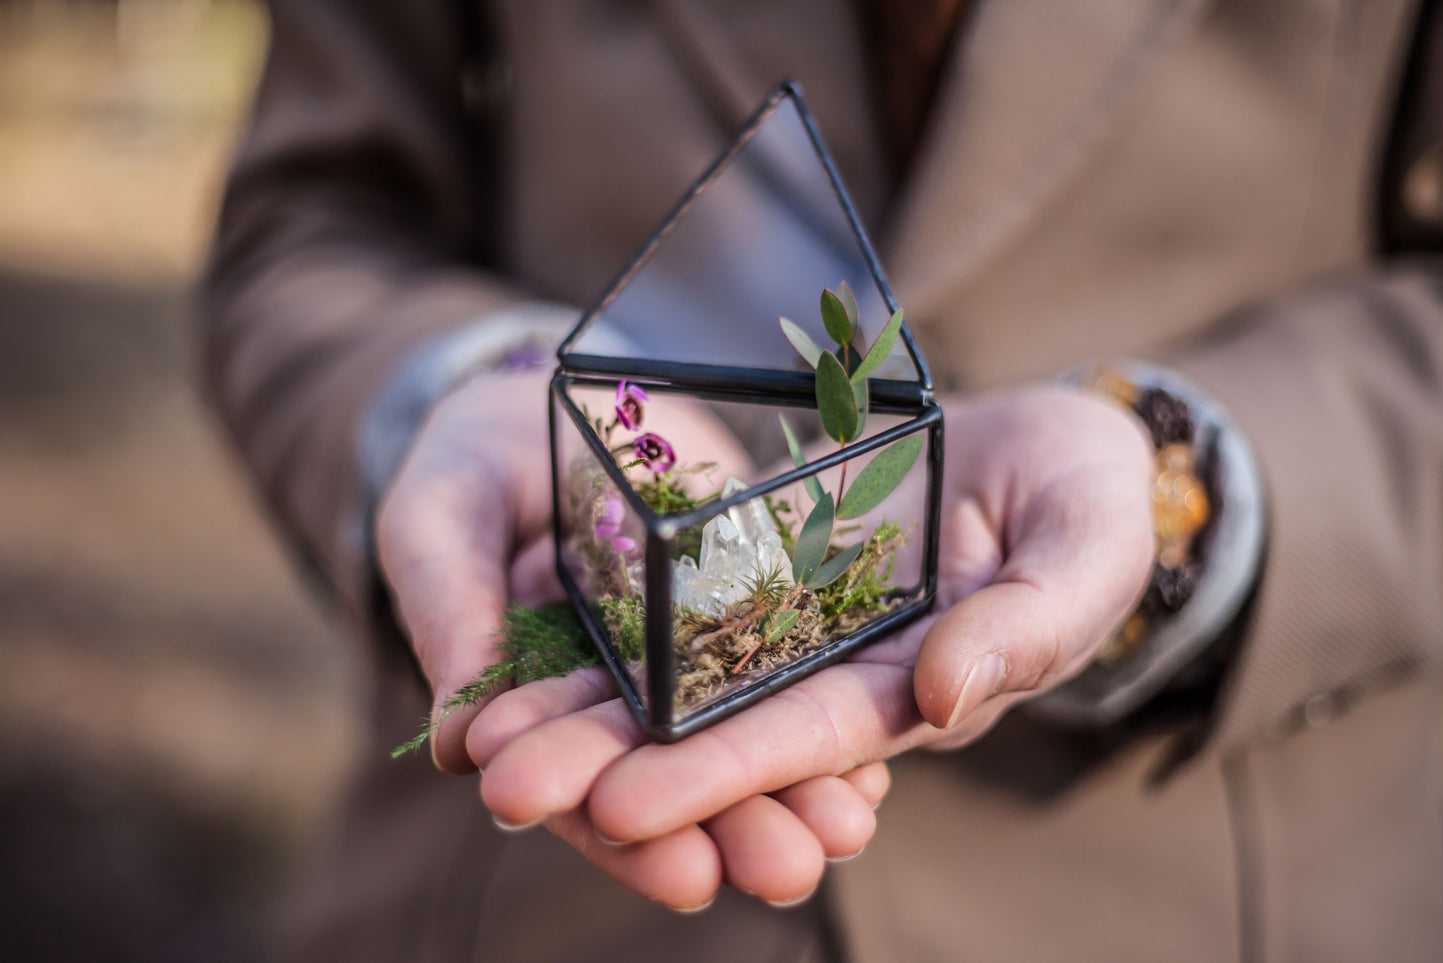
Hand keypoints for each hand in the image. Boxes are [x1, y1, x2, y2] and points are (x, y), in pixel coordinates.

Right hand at [375, 367, 889, 908]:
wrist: (541, 396)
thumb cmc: (466, 464)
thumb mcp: (438, 522)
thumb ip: (448, 613)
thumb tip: (453, 741)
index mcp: (543, 700)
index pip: (583, 787)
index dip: (627, 836)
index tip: (683, 873)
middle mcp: (626, 691)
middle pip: (682, 778)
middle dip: (735, 827)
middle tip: (788, 869)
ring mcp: (693, 645)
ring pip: (745, 732)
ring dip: (800, 787)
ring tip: (849, 825)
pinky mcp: (748, 591)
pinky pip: (793, 655)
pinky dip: (829, 702)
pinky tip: (877, 749)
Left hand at [465, 385, 1154, 903]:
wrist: (1047, 439)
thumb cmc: (1089, 497)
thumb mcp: (1085, 548)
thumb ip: (1032, 625)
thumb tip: (943, 695)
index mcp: (910, 686)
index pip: (805, 740)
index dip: (715, 774)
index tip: (618, 806)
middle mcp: (833, 665)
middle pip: (713, 720)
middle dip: (611, 761)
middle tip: (505, 789)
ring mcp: (789, 610)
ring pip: (672, 666)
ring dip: (581, 704)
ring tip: (479, 736)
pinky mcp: (759, 553)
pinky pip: (671, 589)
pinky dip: (603, 620)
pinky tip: (519, 641)